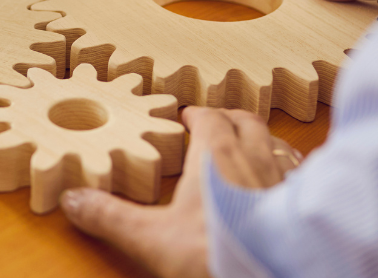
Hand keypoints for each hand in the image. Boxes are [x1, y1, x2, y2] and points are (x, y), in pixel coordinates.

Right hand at [60, 108, 299, 277]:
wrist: (274, 272)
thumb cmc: (217, 250)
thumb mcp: (152, 237)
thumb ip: (112, 217)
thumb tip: (74, 200)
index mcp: (215, 154)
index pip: (207, 119)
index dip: (195, 115)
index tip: (185, 116)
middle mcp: (253, 157)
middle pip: (245, 122)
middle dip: (230, 117)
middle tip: (219, 120)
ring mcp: (282, 179)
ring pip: (274, 142)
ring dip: (261, 138)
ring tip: (251, 144)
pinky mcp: (302, 204)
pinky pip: (297, 172)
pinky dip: (286, 168)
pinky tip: (281, 182)